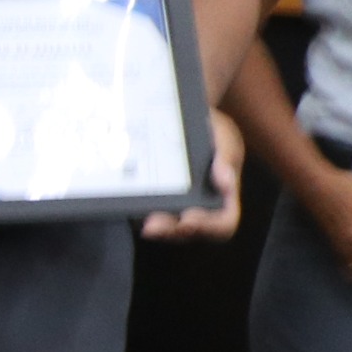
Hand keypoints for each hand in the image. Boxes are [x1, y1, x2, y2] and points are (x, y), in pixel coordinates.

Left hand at [141, 112, 248, 243]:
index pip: (222, 224)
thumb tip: (226, 181)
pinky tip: (124, 201)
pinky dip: (133, 211)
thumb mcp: (222, 137)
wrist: (180, 118)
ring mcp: (170, 208)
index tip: (190, 218)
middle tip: (153, 225)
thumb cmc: (209, 131)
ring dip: (151, 227)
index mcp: (221, 198)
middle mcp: (196, 208)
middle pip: (186, 232)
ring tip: (140, 219)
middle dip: (170, 231)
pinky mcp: (147, 201)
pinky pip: (140, 213)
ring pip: (161, 229)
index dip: (208, 227)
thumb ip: (227, 156)